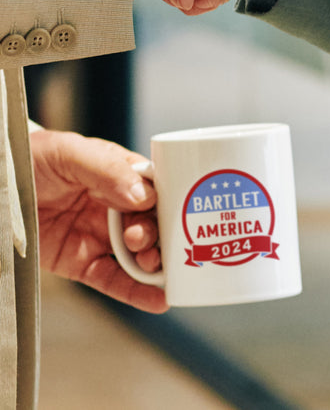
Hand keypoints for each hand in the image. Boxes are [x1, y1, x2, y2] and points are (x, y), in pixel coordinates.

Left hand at [31, 129, 166, 312]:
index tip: (175, 212)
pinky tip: (158, 300)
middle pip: (152, 224)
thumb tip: (145, 196)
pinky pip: (113, 280)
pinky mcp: (83, 264)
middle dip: (158, 235)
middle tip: (141, 240)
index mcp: (122, 176)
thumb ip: (107, 169)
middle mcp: (117, 208)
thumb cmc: (30, 159)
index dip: (169, 203)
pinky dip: (136, 293)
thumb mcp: (69, 152)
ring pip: (138, 255)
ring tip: (152, 266)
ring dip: (153, 263)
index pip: (158, 190)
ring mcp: (100, 237)